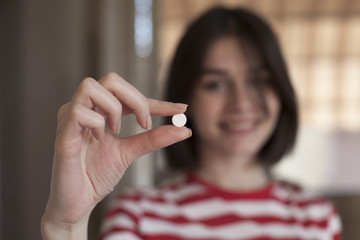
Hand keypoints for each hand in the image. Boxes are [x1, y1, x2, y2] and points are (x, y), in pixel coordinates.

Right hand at [42, 72, 189, 238]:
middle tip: (145, 124)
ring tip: (116, 130)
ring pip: (91, 86)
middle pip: (111, 79)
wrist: (78, 203)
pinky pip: (80, 113)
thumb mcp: (130, 152)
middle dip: (136, 99)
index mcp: (99, 111)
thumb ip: (153, 139)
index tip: (180, 109)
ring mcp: (70, 118)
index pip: (129, 95)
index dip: (156, 101)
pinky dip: (97, 124)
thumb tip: (184, 130)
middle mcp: (84, 108)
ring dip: (114, 108)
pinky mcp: (63, 134)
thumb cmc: (97, 176)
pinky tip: (99, 139)